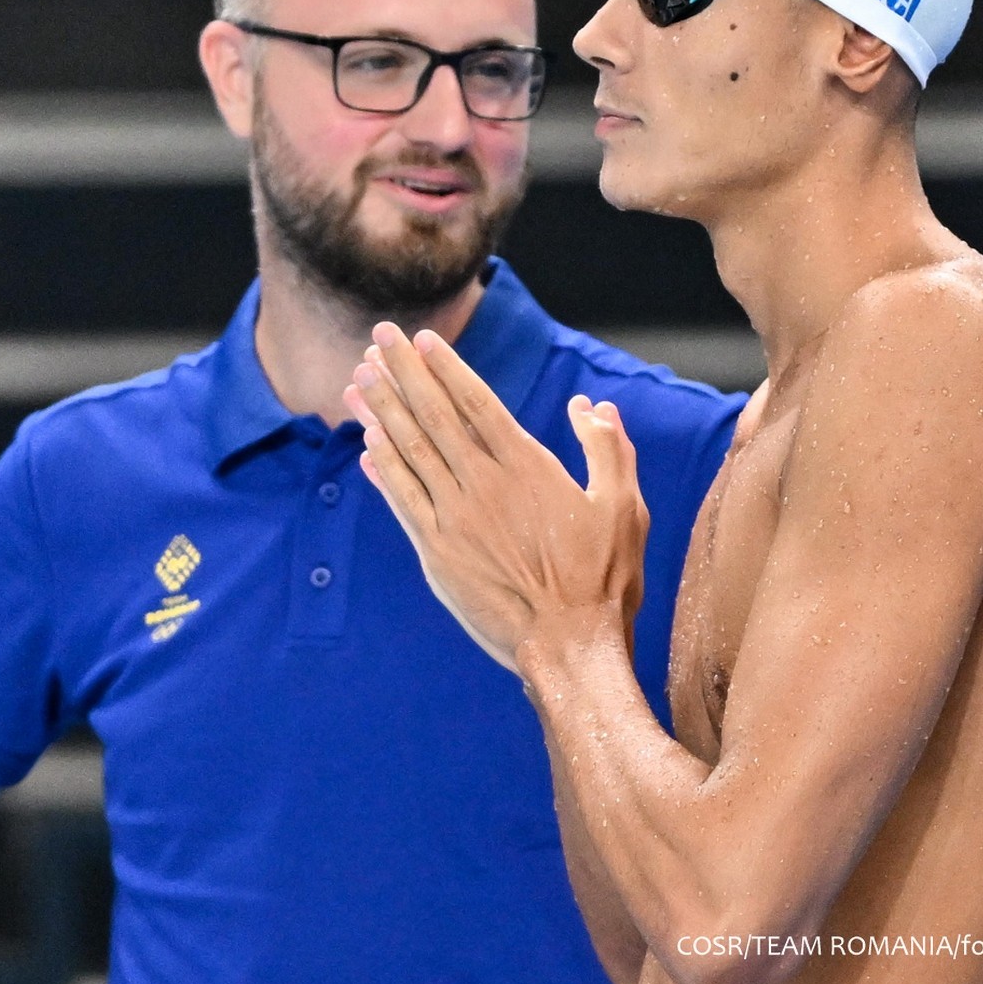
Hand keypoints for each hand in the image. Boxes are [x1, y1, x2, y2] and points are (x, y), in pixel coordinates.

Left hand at [344, 322, 649, 671]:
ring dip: (380, 411)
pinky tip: (365, 443)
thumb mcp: (624, 508)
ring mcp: (455, 519)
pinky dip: (383, 469)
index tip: (420, 340)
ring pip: (410, 452)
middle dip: (402, 373)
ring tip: (358, 378)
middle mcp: (483, 486)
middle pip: (433, 416)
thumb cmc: (605, 580)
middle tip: (376, 337)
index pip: (476, 402)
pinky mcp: (437, 554)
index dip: (445, 367)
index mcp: (528, 467)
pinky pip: (402, 500)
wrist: (568, 647)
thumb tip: (592, 407)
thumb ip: (608, 451)